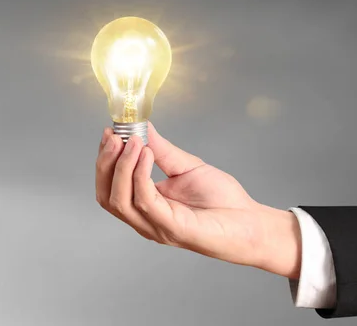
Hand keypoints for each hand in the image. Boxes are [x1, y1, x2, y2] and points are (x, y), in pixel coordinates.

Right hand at [95, 122, 301, 278]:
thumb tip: (143, 128)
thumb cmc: (223, 202)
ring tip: (133, 142)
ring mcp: (155, 226)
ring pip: (119, 199)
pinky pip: (144, 201)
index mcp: (144, 205)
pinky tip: (147, 154)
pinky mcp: (171, 228)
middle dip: (105, 163)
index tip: (110, 132)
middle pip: (106, 195)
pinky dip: (140, 175)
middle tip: (115, 136)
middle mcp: (144, 219)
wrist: (251, 223)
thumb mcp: (186, 167)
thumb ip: (162, 150)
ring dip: (121, 167)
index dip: (105, 159)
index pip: (109, 186)